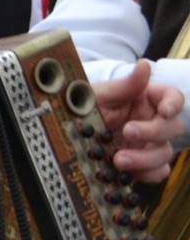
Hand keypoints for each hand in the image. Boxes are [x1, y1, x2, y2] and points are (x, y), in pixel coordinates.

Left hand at [93, 61, 184, 183]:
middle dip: (153, 132)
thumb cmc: (83, 106)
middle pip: (173, 127)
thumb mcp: (97, 94)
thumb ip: (123, 85)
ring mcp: (148, 144)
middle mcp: (151, 121)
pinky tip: (128, 172)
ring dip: (146, 158)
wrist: (65, 133)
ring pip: (165, 152)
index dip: (173, 103)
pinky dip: (146, 174)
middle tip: (127, 132)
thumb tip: (144, 65)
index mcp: (145, 99)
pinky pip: (157, 172)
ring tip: (118, 159)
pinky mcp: (141, 164)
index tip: (164, 110)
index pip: (173, 97)